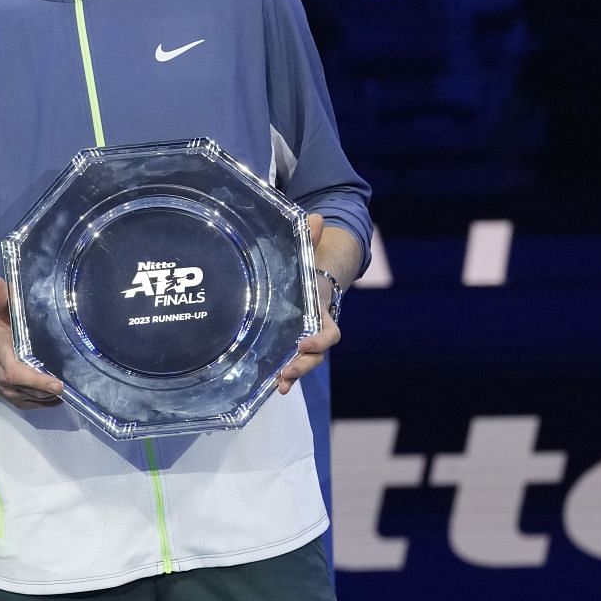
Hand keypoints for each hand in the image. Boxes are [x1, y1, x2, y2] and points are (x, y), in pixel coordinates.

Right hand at [0, 277, 64, 407]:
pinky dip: (51, 400)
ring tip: (74, 383)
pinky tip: (63, 390)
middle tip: (76, 380)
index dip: (38, 381)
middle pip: (35, 391)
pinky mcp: (21, 403)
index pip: (19, 376)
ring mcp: (15, 396)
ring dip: (55, 394)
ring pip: (39, 400)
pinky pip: (39, 405)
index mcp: (4, 363)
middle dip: (53, 388)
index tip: (58, 384)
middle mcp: (9, 384)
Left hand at [277, 214, 342, 394]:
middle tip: (286, 373)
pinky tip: (270, 385)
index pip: (329, 333)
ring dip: (293, 375)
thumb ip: (311, 239)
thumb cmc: (308, 269)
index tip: (304, 341)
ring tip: (279, 385)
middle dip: (303, 365)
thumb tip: (316, 215)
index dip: (319, 340)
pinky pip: (289, 363)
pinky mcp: (290, 346)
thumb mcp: (308, 254)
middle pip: (316, 355)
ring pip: (304, 363)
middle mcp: (316, 331)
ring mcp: (304, 341)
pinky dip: (282, 375)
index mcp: (321, 312)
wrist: (313, 282)